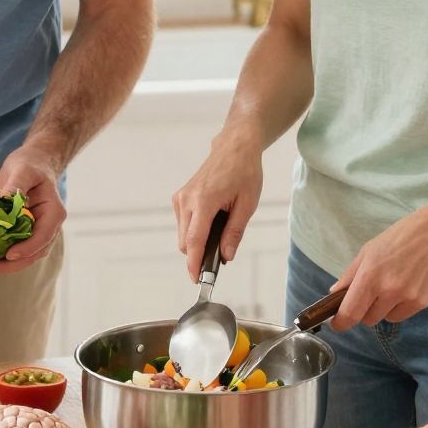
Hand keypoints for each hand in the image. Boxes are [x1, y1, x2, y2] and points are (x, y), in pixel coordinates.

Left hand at [0, 146, 65, 277]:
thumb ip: (16, 185)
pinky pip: (8, 249)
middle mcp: (46, 228)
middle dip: (6, 265)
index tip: (10, 255)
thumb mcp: (24, 170)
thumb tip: (5, 199)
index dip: (27, 248)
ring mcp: (33, 233)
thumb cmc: (32, 165)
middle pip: (30, 254)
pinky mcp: (19, 234)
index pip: (43, 237)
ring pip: (19, 257)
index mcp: (53, 214)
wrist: (32, 164)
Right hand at [173, 126, 263, 282]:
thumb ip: (235, 232)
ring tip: (221, 231)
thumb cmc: (244, 171)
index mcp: (204, 201)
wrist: (234, 147)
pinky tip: (212, 221)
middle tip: (222, 255)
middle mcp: (187, 200)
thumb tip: (227, 255)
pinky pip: (184, 224)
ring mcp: (181, 198)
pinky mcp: (180, 197)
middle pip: (186, 242)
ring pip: (184, 235)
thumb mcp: (247, 204)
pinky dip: (195, 230)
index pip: (194, 241)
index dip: (194, 264)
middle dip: (199, 254)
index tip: (197, 280)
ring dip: (198, 242)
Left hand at [332, 194, 427, 328]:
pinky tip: (406, 287)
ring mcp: (408, 298)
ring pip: (386, 319)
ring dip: (383, 309)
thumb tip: (334, 295)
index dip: (341, 322)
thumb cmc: (399, 237)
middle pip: (367, 320)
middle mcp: (389, 290)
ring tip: (392, 286)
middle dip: (364, 310)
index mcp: (370, 276)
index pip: (350, 313)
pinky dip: (400, 307)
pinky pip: (403, 315)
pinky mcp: (423, 302)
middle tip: (370, 293)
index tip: (338, 322)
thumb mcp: (368, 251)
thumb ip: (350, 276)